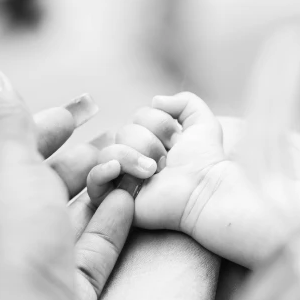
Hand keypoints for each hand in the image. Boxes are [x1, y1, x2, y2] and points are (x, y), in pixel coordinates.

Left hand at [0, 43, 133, 299]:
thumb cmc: (1, 243)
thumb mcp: (2, 161)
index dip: (41, 126)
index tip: (88, 107)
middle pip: (29, 189)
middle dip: (77, 158)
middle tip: (118, 134)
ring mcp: (11, 281)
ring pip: (58, 223)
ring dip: (95, 190)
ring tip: (131, 161)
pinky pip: (79, 256)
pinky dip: (104, 226)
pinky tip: (130, 201)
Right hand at [87, 92, 228, 231]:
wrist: (204, 190)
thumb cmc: (206, 161)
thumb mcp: (202, 122)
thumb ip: (185, 101)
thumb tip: (155, 100)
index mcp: (153, 141)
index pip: (139, 117)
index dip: (159, 124)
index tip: (178, 141)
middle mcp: (137, 157)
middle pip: (124, 132)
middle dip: (148, 143)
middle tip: (167, 162)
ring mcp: (125, 178)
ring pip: (109, 151)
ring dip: (133, 157)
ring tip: (154, 172)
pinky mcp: (116, 199)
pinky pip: (92, 179)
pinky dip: (101, 171)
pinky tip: (118, 169)